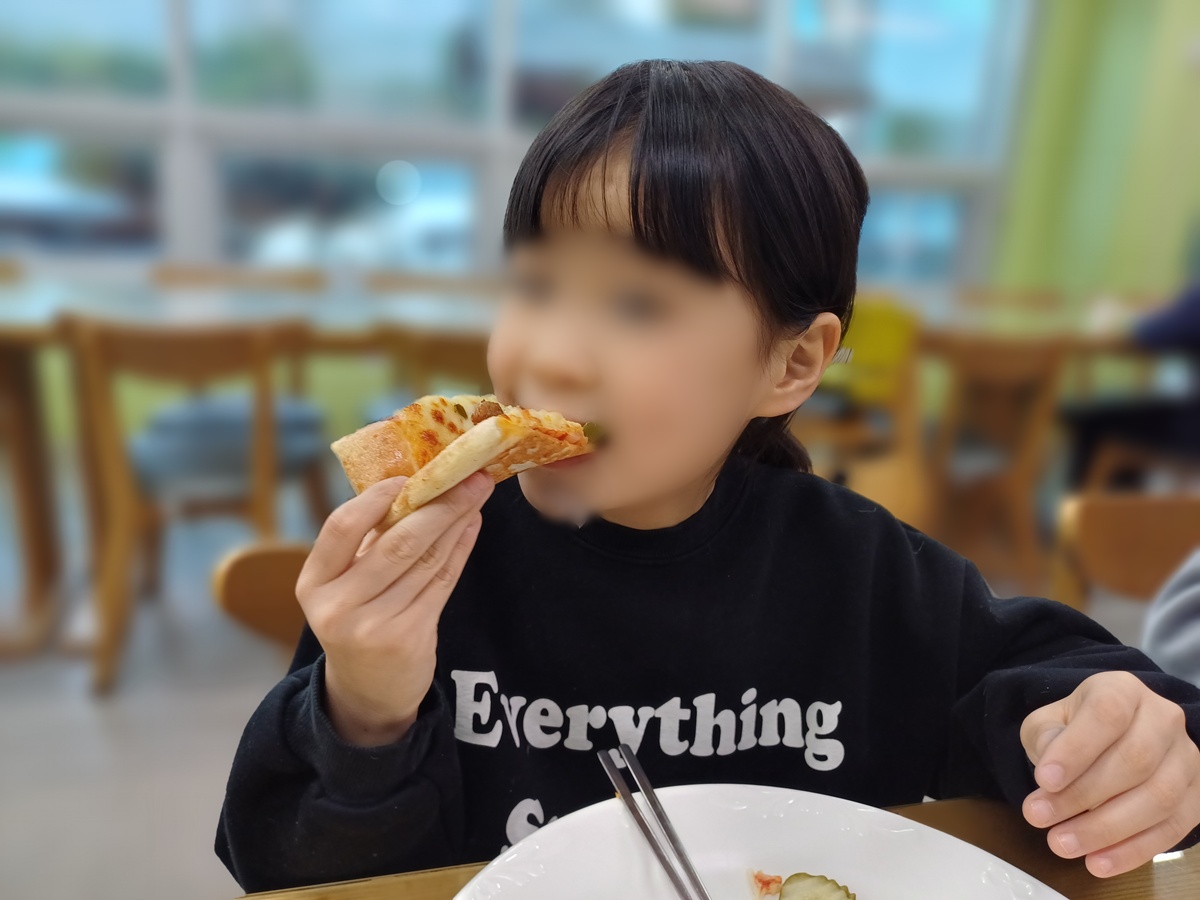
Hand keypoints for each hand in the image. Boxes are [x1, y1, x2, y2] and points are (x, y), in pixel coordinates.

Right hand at [295, 472, 492, 746]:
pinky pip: (442, 582)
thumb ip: (368, 541)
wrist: (367, 692)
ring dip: (457, 521)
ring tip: (477, 493)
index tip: (409, 475)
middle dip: (439, 504)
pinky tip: (471, 524)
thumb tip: (414, 481)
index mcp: (313, 583)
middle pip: (397, 543)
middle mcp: (338, 606)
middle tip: (469, 475)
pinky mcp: (409, 639)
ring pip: (426, 560)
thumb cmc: (358, 618)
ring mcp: (374, 626)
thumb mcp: (344, 585)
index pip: (341, 527)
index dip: (376, 498)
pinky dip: (460, 548)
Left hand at [1021, 671, 1199, 876]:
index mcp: (1123, 690)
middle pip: (1133, 761)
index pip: (1107, 714)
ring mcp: (1187, 758)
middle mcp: (1163, 719)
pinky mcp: (1197, 796)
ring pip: (1157, 798)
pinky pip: (1172, 829)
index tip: (1043, 780)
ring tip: (1061, 843)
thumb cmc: (1074, 729)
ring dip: (1106, 828)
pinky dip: (1134, 850)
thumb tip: (1051, 773)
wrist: (1107, 738)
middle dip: (1082, 796)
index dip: (1076, 749)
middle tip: (1039, 818)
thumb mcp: (1048, 722)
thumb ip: (1045, 738)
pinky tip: (1098, 862)